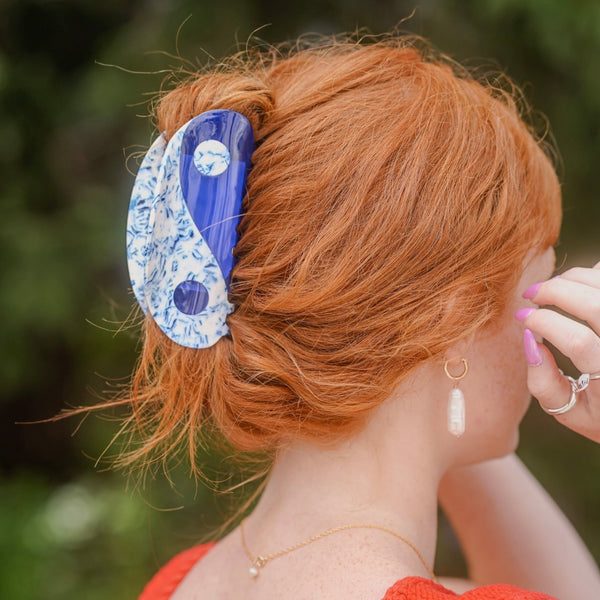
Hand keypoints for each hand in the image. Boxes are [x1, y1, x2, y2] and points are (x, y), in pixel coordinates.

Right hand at [516, 261, 599, 442]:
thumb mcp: (572, 413)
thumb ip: (544, 384)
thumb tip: (529, 340)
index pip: (578, 342)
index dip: (543, 323)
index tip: (520, 317)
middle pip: (596, 306)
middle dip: (556, 291)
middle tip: (530, 293)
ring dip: (575, 278)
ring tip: (553, 287)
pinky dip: (594, 274)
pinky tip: (580, 284)